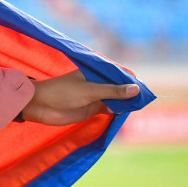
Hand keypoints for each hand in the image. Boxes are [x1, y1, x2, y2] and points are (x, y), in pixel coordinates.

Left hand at [19, 69, 139, 125]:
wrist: (41, 106)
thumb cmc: (62, 92)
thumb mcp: (89, 90)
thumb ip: (112, 91)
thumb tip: (136, 89)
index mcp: (95, 73)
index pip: (118, 76)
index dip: (131, 82)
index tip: (145, 88)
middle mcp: (97, 84)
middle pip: (119, 89)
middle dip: (130, 94)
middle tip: (146, 101)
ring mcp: (95, 97)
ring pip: (116, 100)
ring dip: (125, 104)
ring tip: (138, 107)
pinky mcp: (92, 109)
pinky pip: (109, 110)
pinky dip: (118, 112)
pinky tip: (126, 114)